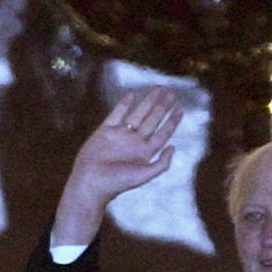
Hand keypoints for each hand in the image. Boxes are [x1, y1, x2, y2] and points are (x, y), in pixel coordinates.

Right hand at [53, 86, 184, 245]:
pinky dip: (124, 104)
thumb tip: (173, 147)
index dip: (171, 122)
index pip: (162, 133)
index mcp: (144, 153)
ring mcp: (120, 135)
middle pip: (152, 120)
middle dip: (162, 107)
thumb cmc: (118, 182)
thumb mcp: (145, 175)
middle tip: (171, 93)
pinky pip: (116, 114)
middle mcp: (134, 142)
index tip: (180, 109)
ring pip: (137, 114)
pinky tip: (132, 95)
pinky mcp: (105, 130)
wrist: (92, 182)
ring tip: (158, 89)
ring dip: (148, 102)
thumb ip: (161, 164)